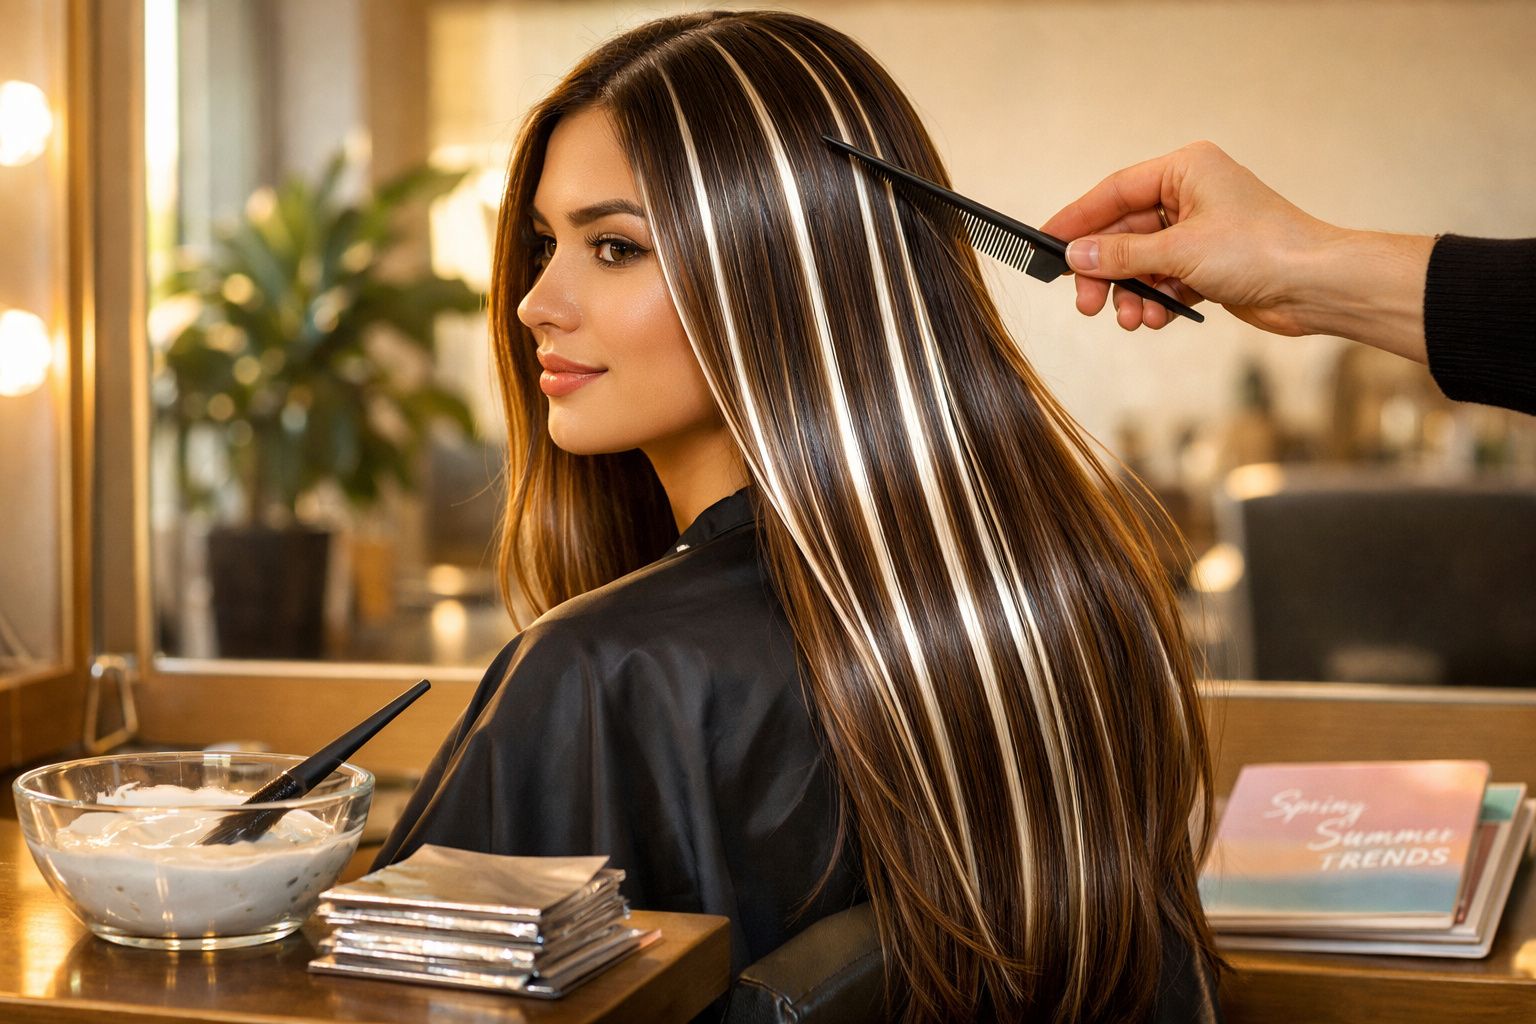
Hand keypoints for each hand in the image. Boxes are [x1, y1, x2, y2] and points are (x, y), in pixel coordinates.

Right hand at [1040, 141, 1347, 333]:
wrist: (1316, 286)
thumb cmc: (1263, 250)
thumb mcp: (1180, 251)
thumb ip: (1122, 255)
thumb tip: (1077, 255)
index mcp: (1186, 170)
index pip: (1115, 191)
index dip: (1078, 218)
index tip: (1048, 242)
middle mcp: (1191, 195)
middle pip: (1124, 232)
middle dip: (1106, 271)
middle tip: (1087, 302)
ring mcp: (1200, 231)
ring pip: (1142, 262)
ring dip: (1130, 293)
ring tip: (1130, 318)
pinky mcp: (1208, 265)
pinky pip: (1164, 281)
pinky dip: (1155, 301)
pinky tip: (1155, 319)